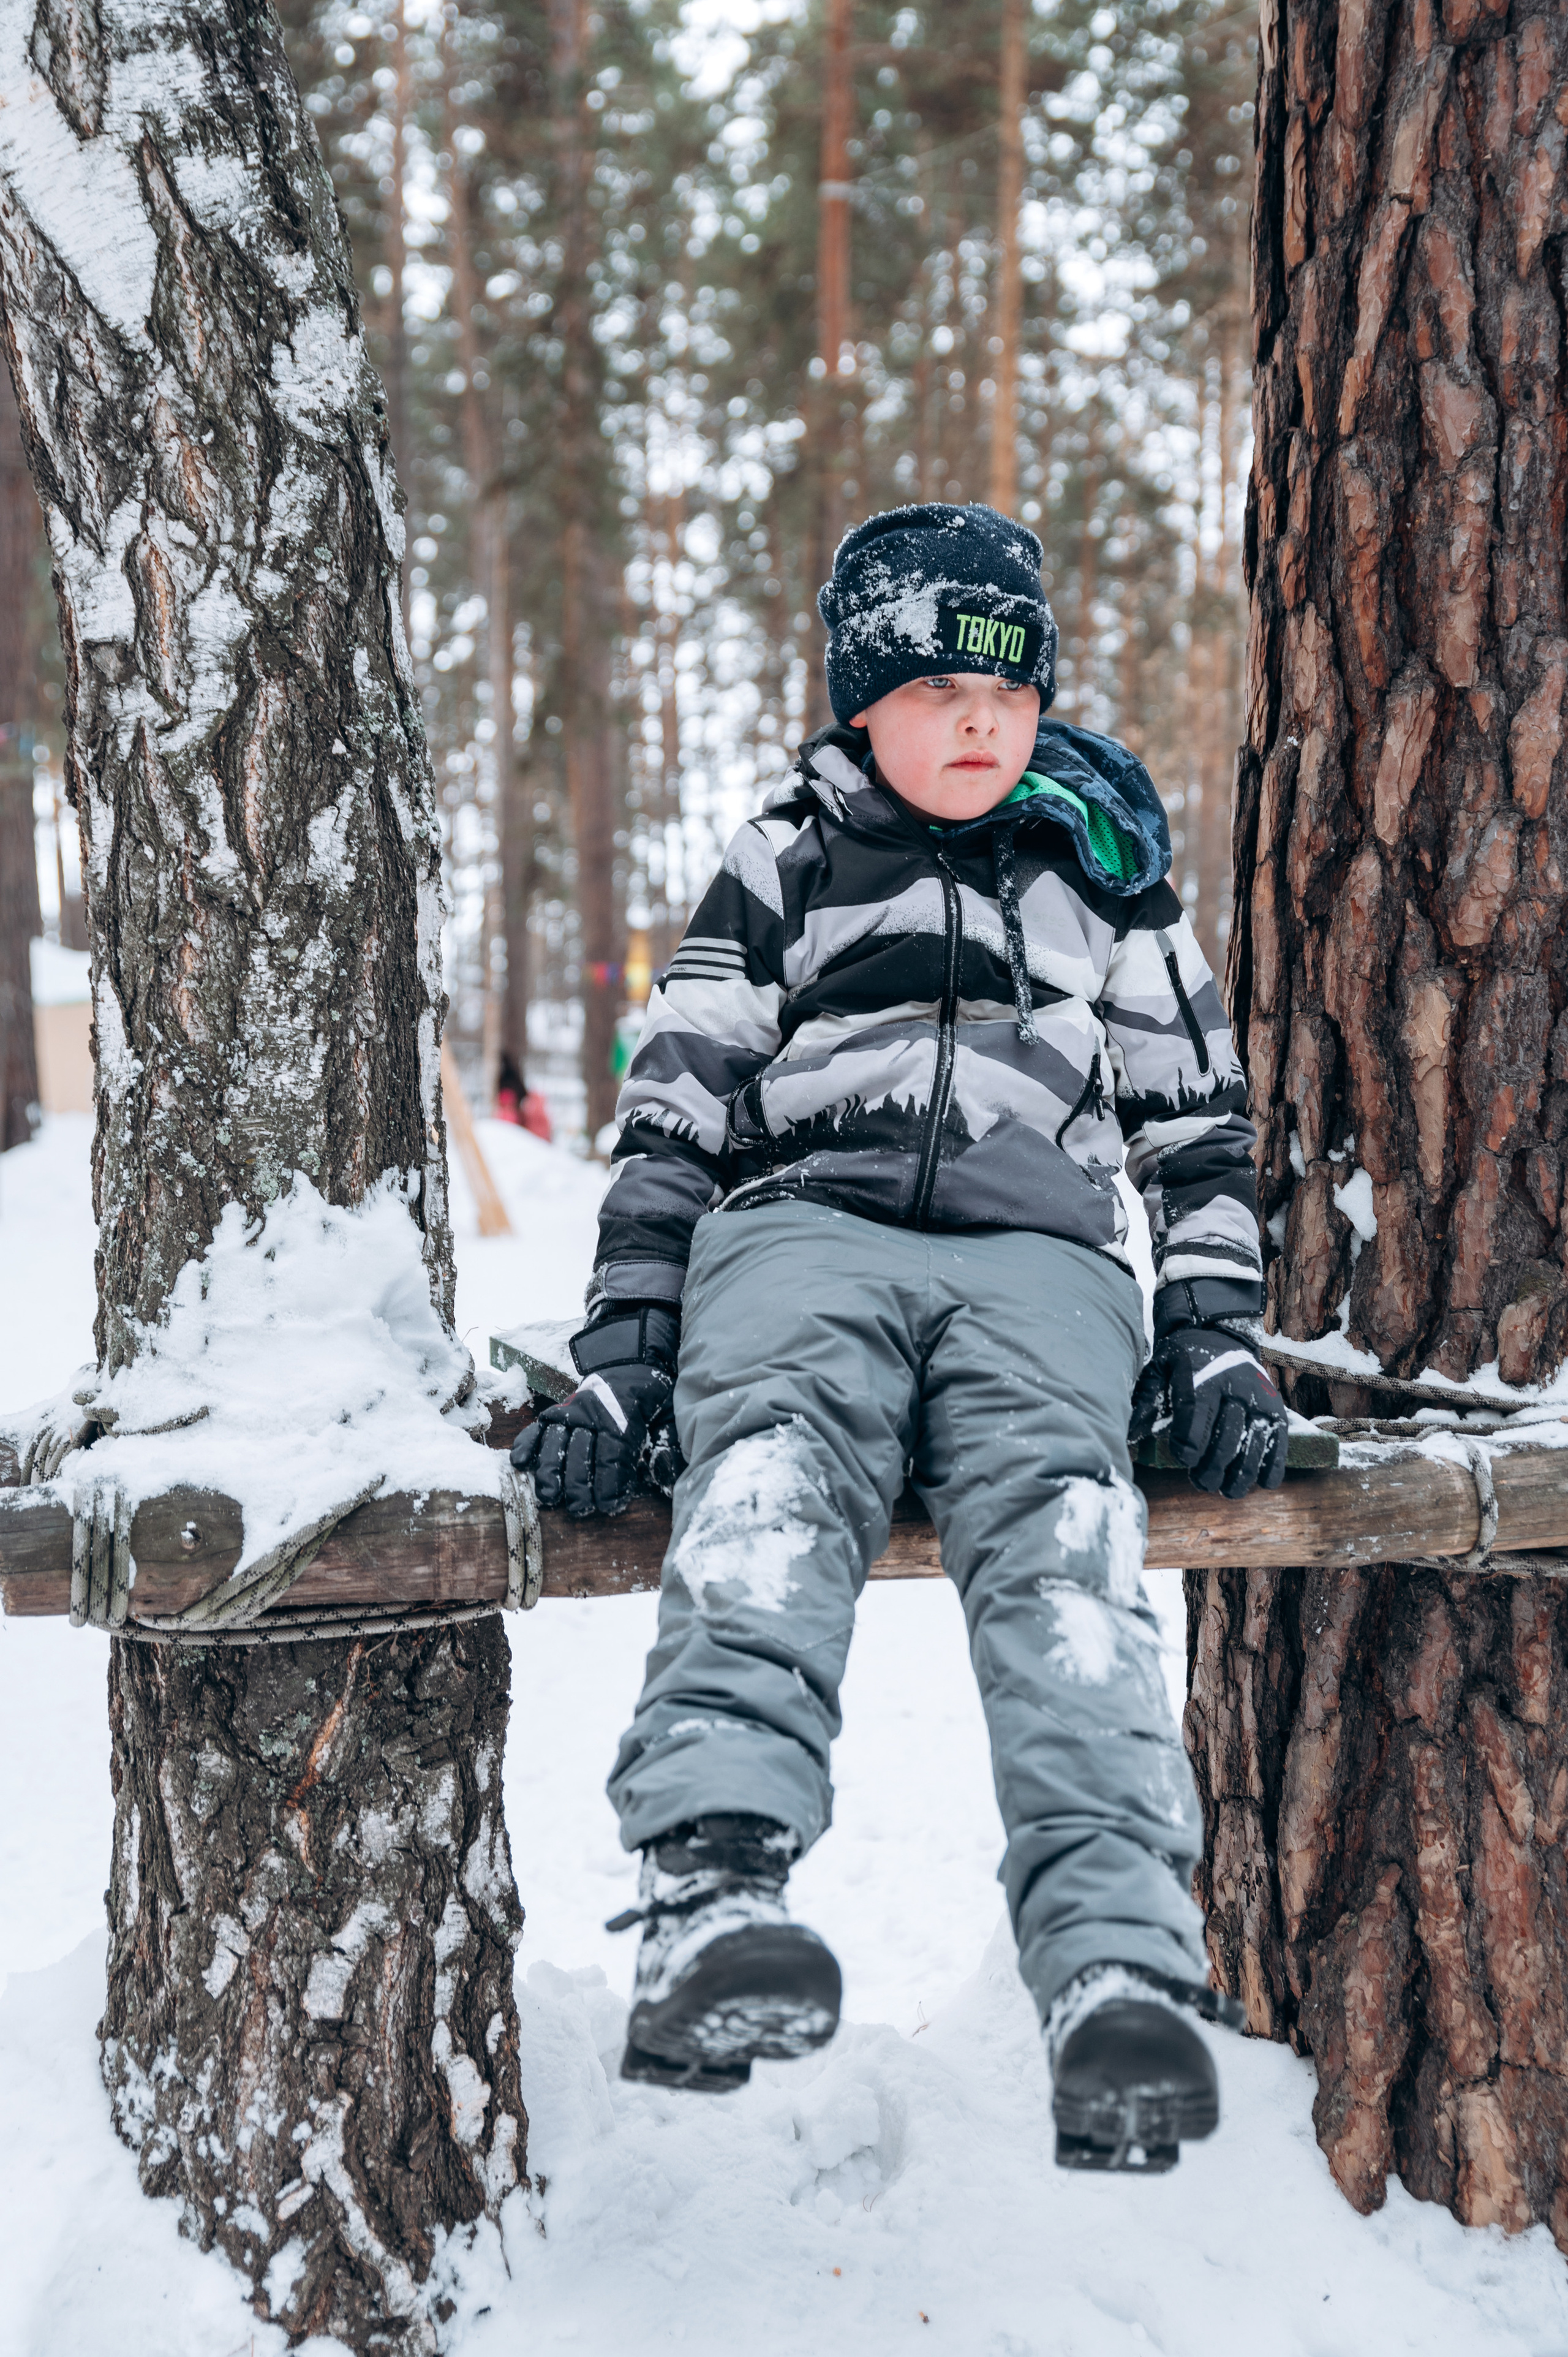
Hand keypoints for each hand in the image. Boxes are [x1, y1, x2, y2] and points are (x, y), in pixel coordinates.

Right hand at [511, 1306, 680, 1517]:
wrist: (631, 1363)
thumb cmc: (651, 1398)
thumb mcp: (670, 1416)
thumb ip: (668, 1446)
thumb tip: (667, 1477)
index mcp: (622, 1415)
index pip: (613, 1453)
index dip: (610, 1482)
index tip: (610, 1506)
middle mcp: (591, 1412)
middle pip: (579, 1453)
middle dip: (578, 1485)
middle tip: (580, 1510)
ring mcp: (570, 1411)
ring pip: (553, 1443)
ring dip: (549, 1472)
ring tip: (548, 1498)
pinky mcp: (556, 1412)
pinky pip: (537, 1428)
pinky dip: (526, 1444)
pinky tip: (519, 1464)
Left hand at [1137, 1326, 1287, 1498]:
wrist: (1221, 1338)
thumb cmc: (1185, 1362)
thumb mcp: (1160, 1369)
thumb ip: (1145, 1399)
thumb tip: (1130, 1434)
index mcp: (1203, 1377)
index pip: (1197, 1413)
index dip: (1191, 1441)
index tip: (1185, 1460)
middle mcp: (1236, 1387)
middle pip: (1227, 1435)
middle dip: (1213, 1466)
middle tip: (1201, 1483)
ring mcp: (1260, 1400)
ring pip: (1254, 1444)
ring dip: (1241, 1474)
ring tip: (1227, 1491)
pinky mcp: (1277, 1411)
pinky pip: (1279, 1442)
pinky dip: (1272, 1466)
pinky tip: (1261, 1483)